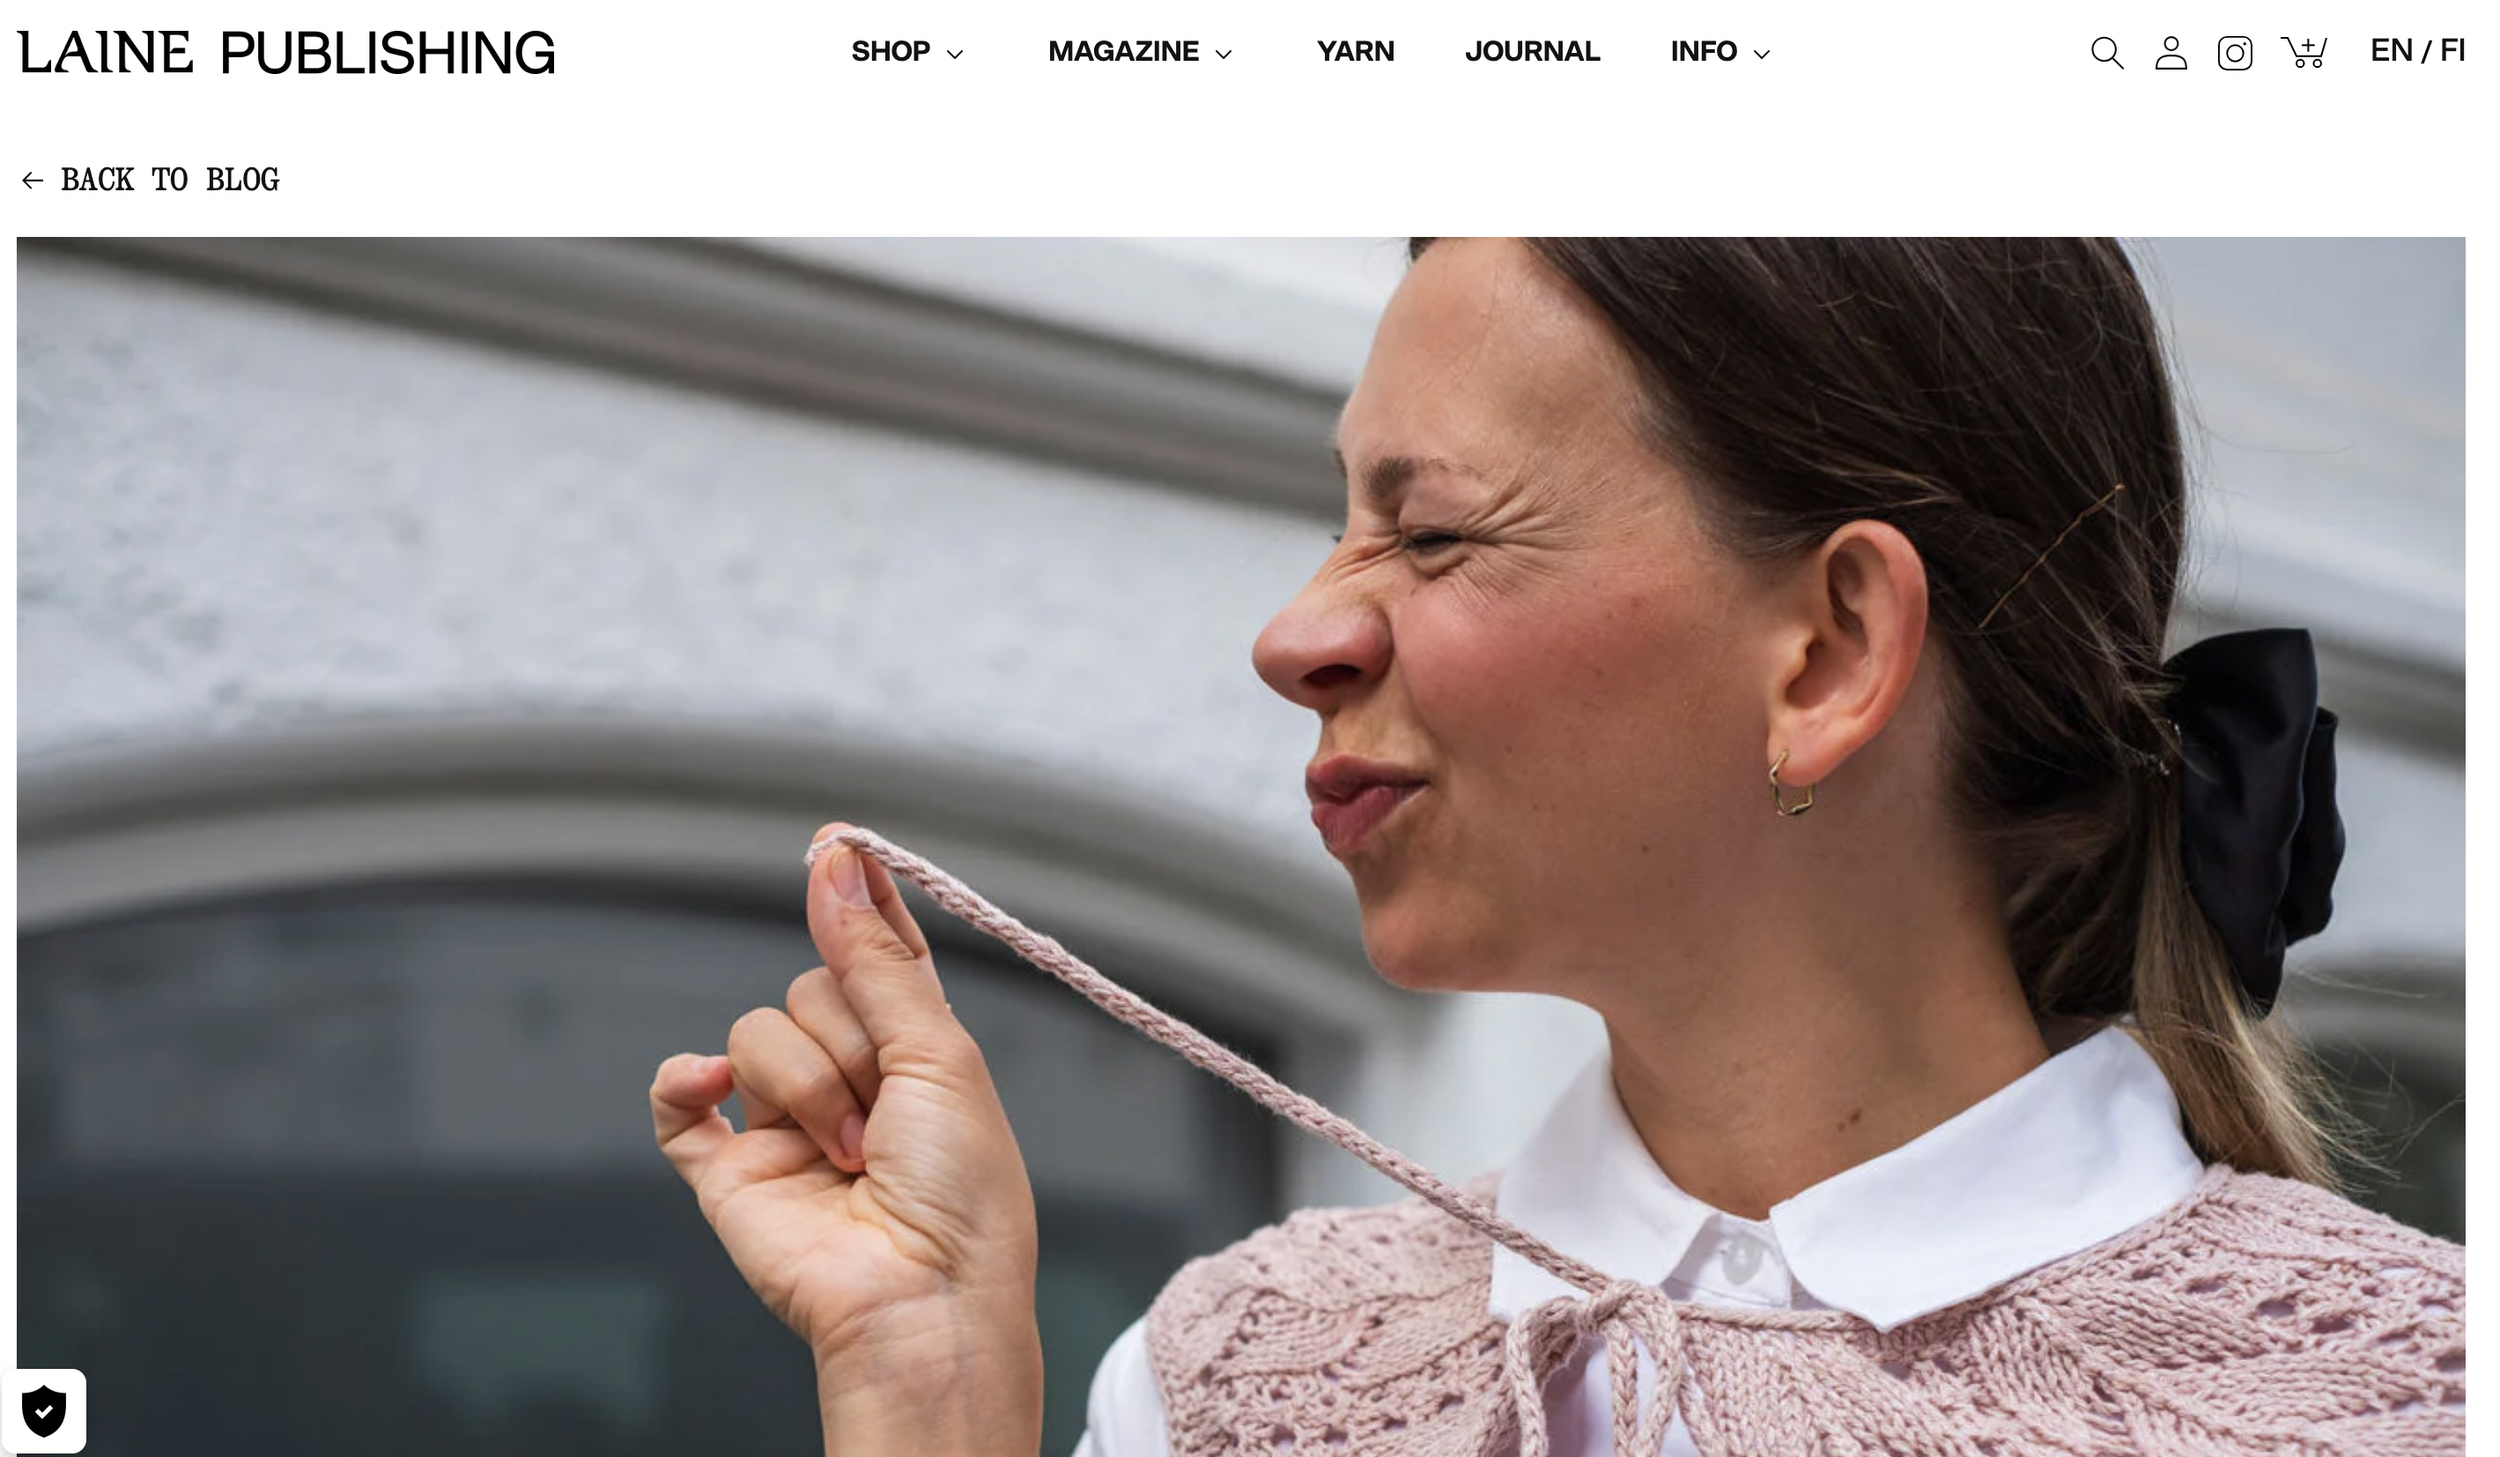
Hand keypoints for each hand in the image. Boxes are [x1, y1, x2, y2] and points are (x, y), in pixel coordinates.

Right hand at [650, 821, 1042, 1446]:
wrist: (922, 1297)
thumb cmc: (961, 1193)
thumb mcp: (939, 1052)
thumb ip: (877, 957)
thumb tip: (835, 862)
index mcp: (911, 1049)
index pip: (874, 954)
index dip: (857, 905)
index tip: (838, 848)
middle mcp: (845, 1078)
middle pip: (808, 988)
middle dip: (848, 1041)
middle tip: (887, 1112)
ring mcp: (780, 1122)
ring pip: (756, 1034)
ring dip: (808, 1088)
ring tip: (851, 1157)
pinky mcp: (726, 1167)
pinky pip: (676, 1100)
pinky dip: (683, 1082)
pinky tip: (708, 1088)